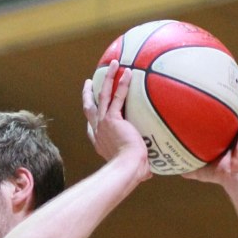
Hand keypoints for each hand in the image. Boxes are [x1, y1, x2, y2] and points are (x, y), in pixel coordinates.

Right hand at [82, 60, 149, 179]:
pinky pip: (116, 96)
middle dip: (88, 95)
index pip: (92, 130)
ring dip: (106, 79)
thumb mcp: (134, 169)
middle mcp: (98, 132)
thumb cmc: (132, 172)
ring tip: (112, 64)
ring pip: (101, 96)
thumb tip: (149, 173)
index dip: (90, 120)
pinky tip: (127, 71)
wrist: (127, 168)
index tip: (92, 113)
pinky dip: (121, 83)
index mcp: (100, 144)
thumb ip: (140, 167)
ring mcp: (103, 124)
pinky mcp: (112, 119)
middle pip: (89, 108)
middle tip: (88, 84)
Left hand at [183, 71, 237, 184]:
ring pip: (237, 98)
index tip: (195, 88)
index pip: (209, 114)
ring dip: (235, 83)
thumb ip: (183, 163)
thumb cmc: (219, 173)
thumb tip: (166, 163)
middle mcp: (228, 125)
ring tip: (232, 67)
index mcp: (217, 132)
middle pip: (223, 103)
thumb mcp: (196, 167)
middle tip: (212, 73)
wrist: (237, 176)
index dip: (204, 103)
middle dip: (219, 88)